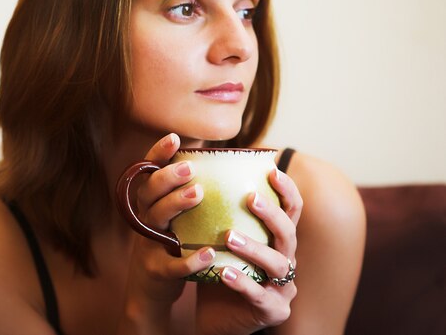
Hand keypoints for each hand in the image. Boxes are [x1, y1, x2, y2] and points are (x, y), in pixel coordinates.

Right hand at [119, 133, 217, 332]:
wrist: (149, 290)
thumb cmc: (170, 245)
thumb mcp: (171, 219)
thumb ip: (185, 194)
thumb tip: (218, 163)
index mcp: (150, 205)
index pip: (149, 174)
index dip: (157, 155)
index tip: (174, 137)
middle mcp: (145, 220)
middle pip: (149, 193)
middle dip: (168, 177)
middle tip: (190, 167)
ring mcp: (147, 245)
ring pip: (156, 221)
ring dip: (175, 204)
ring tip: (197, 193)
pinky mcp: (157, 272)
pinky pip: (172, 265)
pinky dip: (189, 260)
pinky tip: (208, 253)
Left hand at [196, 168, 302, 334]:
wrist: (216, 318)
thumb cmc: (219, 272)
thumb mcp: (220, 241)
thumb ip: (219, 215)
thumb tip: (197, 176)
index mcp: (277, 241)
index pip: (291, 211)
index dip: (287, 190)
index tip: (272, 170)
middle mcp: (285, 261)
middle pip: (288, 233)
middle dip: (271, 214)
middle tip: (250, 198)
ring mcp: (282, 288)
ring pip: (276, 263)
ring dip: (253, 247)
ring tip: (229, 237)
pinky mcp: (273, 310)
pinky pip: (258, 295)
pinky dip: (241, 282)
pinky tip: (224, 272)